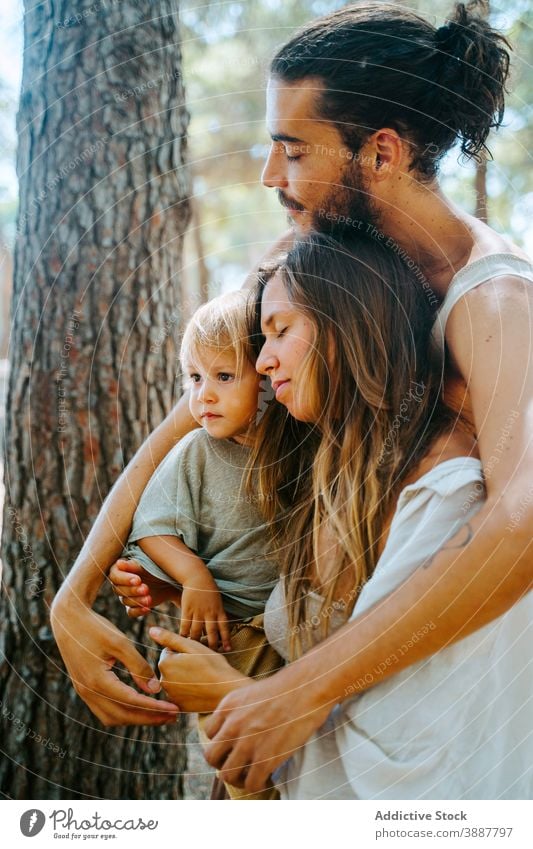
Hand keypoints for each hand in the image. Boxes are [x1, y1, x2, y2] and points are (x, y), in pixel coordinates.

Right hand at [51, 588, 179, 725]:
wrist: (67, 620)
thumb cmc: (95, 627)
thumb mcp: (120, 642)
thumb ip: (138, 666)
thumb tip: (155, 689)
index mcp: (97, 681)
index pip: (131, 702)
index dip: (155, 707)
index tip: (174, 708)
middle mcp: (88, 692)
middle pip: (123, 716)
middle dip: (149, 718)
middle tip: (173, 716)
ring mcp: (84, 692)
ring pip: (113, 717)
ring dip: (137, 718)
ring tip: (160, 713)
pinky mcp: (84, 689)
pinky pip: (105, 710)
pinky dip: (125, 711)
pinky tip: (140, 704)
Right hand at [109, 558, 181, 616]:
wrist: (171, 577)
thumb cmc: (157, 565)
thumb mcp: (146, 563)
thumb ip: (133, 565)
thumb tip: (119, 563)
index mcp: (121, 568)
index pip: (115, 575)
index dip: (125, 579)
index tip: (138, 580)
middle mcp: (121, 582)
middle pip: (118, 590)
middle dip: (133, 591)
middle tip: (146, 589)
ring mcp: (127, 594)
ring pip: (125, 601)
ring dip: (137, 601)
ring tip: (149, 599)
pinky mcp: (134, 605)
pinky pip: (131, 612)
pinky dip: (138, 611)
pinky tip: (147, 609)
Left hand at [151, 627, 247, 712]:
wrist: (227, 691)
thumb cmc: (212, 665)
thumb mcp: (192, 646)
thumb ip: (169, 638)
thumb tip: (151, 630)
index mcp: (164, 663)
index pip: (169, 651)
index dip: (184, 651)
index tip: (196, 656)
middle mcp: (163, 682)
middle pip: (170, 666)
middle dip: (182, 664)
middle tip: (200, 666)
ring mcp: (171, 696)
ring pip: (175, 680)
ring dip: (184, 677)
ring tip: (202, 677)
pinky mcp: (180, 707)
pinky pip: (180, 694)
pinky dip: (188, 691)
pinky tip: (201, 689)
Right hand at [180, 572, 231, 651]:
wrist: (197, 578)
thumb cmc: (208, 590)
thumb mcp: (217, 602)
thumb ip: (216, 616)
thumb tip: (215, 630)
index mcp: (219, 611)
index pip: (224, 628)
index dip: (226, 639)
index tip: (228, 649)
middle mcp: (209, 613)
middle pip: (211, 633)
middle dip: (211, 645)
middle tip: (210, 654)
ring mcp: (198, 612)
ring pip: (197, 632)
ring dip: (196, 642)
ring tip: (194, 651)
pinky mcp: (187, 610)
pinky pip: (185, 626)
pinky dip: (184, 635)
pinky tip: (182, 641)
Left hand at [202, 666, 331, 792]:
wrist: (307, 687)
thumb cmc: (287, 687)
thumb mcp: (252, 693)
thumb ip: (240, 711)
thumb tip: (240, 731)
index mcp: (228, 706)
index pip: (209, 734)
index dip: (222, 742)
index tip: (235, 745)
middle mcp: (232, 725)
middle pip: (211, 757)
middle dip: (223, 762)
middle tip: (239, 763)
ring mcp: (248, 743)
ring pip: (227, 775)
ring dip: (238, 779)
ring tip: (252, 774)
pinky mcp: (265, 758)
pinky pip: (250, 784)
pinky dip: (257, 785)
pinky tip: (267, 778)